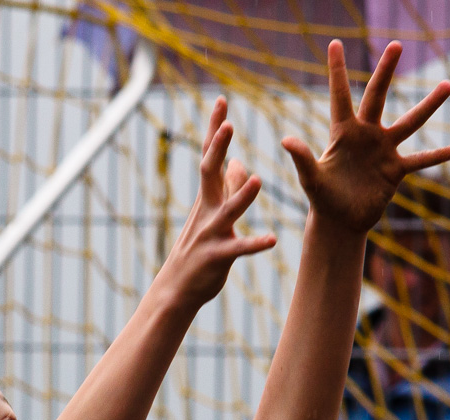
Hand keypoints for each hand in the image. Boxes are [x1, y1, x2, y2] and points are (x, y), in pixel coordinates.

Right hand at [156, 96, 277, 307]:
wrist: (177, 289)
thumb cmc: (198, 250)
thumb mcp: (211, 214)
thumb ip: (226, 188)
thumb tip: (237, 162)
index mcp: (206, 198)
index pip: (209, 156)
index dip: (215, 129)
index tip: (222, 100)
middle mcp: (206, 211)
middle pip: (209, 174)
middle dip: (217, 149)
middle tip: (228, 125)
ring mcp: (210, 234)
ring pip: (227, 211)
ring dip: (241, 196)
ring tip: (257, 179)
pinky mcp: (217, 257)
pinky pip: (238, 249)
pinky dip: (254, 244)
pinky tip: (272, 240)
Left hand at [282, 40, 449, 235]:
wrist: (339, 222)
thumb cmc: (322, 199)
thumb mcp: (310, 179)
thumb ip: (302, 158)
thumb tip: (286, 140)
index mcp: (343, 132)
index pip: (340, 95)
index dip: (337, 70)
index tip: (334, 43)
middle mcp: (366, 135)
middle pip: (377, 96)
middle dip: (386, 71)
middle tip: (396, 44)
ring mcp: (384, 150)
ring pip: (410, 123)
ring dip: (428, 105)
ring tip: (448, 84)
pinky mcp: (396, 170)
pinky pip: (421, 160)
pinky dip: (438, 155)